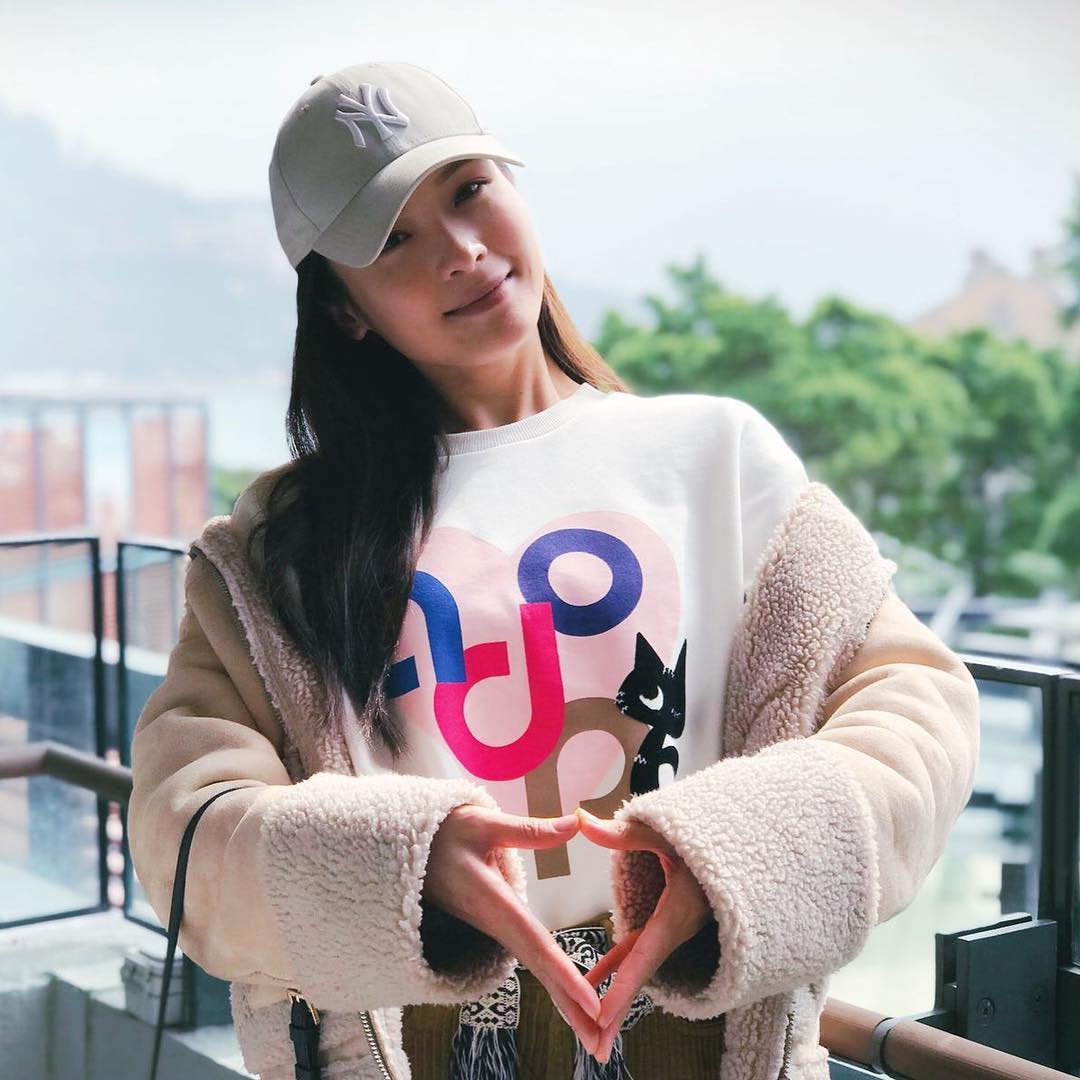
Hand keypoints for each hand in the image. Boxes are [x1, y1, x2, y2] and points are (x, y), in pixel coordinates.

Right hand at [423, 804, 602, 1053]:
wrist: (404, 850)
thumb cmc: (444, 834)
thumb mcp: (482, 823)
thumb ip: (528, 830)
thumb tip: (574, 823)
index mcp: (493, 902)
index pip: (536, 944)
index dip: (564, 975)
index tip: (591, 1005)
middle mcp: (495, 924)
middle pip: (539, 971)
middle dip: (570, 1009)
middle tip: (602, 1045)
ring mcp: (494, 930)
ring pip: (535, 969)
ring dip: (564, 1002)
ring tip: (596, 1035)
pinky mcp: (496, 928)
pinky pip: (530, 959)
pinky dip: (553, 982)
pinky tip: (572, 1000)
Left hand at [575, 807, 711, 1064]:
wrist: (738, 848)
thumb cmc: (700, 839)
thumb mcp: (663, 833)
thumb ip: (623, 833)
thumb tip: (583, 820)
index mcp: (675, 913)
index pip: (644, 955)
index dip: (623, 986)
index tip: (603, 1014)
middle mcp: (674, 930)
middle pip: (641, 977)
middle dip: (619, 1013)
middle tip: (595, 1049)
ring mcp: (672, 932)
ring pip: (639, 971)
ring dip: (617, 1002)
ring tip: (593, 1035)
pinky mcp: (666, 928)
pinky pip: (639, 955)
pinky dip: (618, 971)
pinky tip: (593, 984)